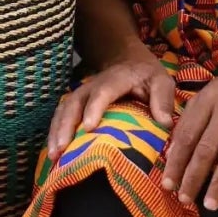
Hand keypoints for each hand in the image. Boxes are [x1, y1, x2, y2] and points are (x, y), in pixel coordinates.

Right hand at [46, 51, 176, 162]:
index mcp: (115, 79)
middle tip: (62, 149)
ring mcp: (81, 94)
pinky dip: (54, 133)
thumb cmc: (147, 75)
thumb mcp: (161, 81)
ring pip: (63, 110)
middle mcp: (92, 85)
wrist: (129, 60)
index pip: (102, 92)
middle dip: (66, 126)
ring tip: (53, 156)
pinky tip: (53, 152)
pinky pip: (61, 116)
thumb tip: (165, 123)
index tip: (89, 128)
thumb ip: (163, 99)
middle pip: (74, 103)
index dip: (94, 108)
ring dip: (56, 132)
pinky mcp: (76, 103)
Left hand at [160, 59, 217, 211]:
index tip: (167, 185)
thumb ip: (192, 118)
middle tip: (184, 200)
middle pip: (206, 148)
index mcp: (207, 100)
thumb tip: (173, 152)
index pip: (186, 135)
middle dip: (193, 177)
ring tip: (210, 204)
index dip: (176, 161)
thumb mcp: (212, 93)